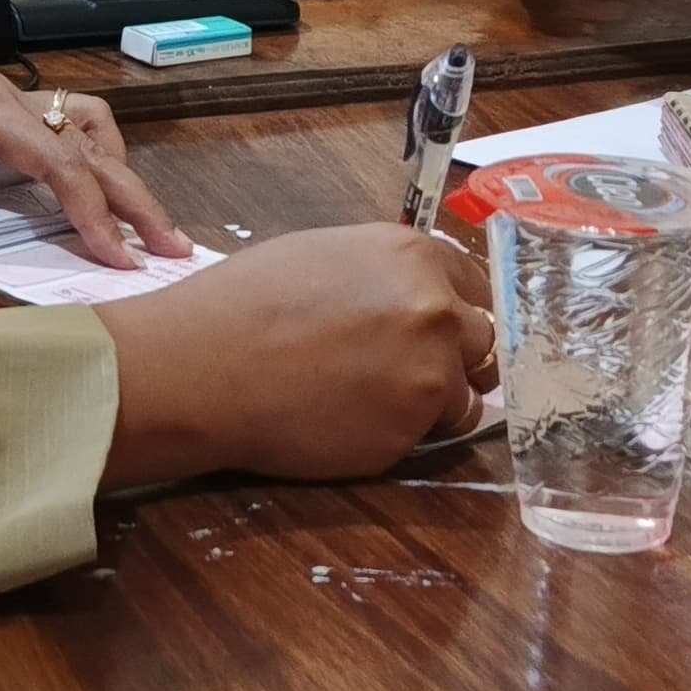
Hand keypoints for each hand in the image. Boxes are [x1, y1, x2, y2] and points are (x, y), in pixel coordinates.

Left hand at [0, 25, 189, 275]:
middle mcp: (4, 97)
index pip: (60, 163)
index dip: (94, 213)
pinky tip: (86, 181)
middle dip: (134, 196)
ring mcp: (0, 97)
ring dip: (117, 167)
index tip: (120, 258)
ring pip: (83, 124)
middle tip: (171, 245)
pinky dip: (88, 152)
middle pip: (90, 144)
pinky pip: (59, 121)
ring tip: (136, 216)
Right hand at [92, 226, 497, 487]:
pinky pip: (426, 435)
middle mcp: (436, 312)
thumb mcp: (327, 256)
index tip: (443, 325)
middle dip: (456, 355)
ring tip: (374, 398)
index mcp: (414, 257)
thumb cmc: (248, 301)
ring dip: (435, 400)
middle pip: (483, 340)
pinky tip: (353, 420)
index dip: (459, 306)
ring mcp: (429, 376)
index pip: (476, 283)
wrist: (207, 367)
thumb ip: (387, 274)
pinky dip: (401, 432)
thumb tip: (412, 295)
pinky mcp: (409, 433)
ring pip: (464, 396)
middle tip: (409, 367)